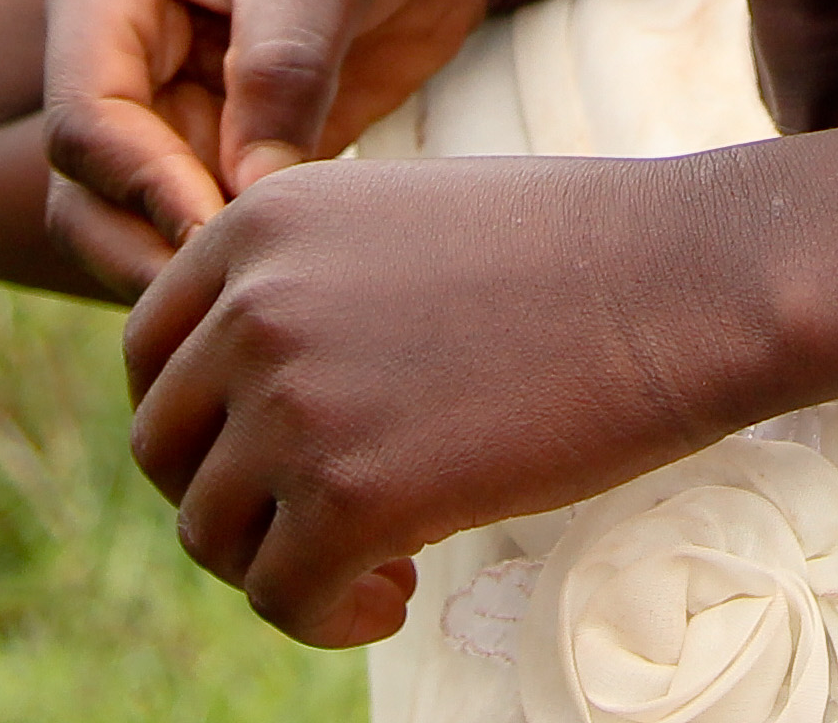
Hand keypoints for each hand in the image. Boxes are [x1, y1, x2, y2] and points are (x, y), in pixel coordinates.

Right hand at [42, 0, 500, 294]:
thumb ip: (280, 75)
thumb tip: (249, 197)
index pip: (86, 119)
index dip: (141, 184)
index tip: (214, 225)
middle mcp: (121, 65)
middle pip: (91, 196)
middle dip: (150, 246)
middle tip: (235, 284)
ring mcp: (174, 116)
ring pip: (142, 229)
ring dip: (192, 266)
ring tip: (272, 281)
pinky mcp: (236, 154)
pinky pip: (214, 227)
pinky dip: (241, 256)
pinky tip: (302, 269)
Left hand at [114, 151, 728, 641]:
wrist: (687, 281)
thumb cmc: (571, 250)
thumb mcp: (399, 221)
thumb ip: (303, 286)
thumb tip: (239, 398)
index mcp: (259, 219)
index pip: (150, 353)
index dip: (204, 422)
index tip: (280, 454)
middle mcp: (253, 304)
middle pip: (164, 449)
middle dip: (234, 500)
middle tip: (324, 518)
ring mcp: (295, 401)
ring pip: (212, 535)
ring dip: (285, 563)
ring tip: (382, 561)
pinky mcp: (351, 496)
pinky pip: (282, 599)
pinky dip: (329, 617)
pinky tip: (399, 594)